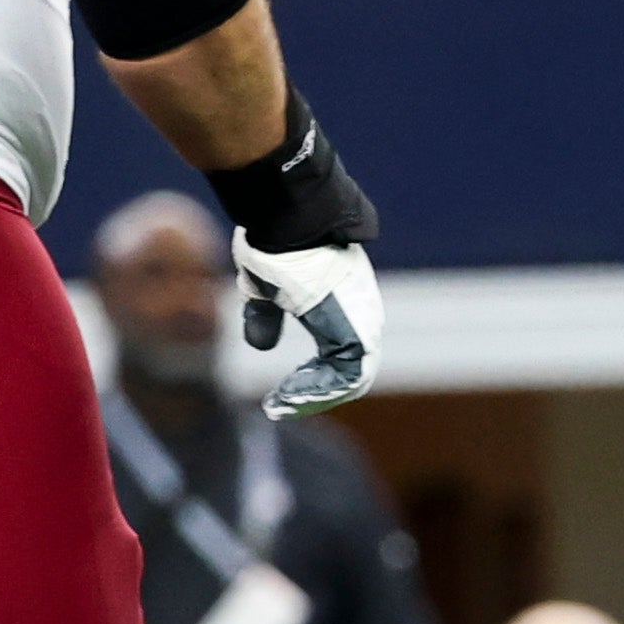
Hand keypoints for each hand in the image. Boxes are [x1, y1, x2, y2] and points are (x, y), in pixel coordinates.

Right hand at [235, 229, 380, 414]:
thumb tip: (260, 345)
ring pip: (351, 378)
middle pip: (348, 372)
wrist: (288, 218)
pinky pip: (346, 376)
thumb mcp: (265, 287)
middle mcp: (361, 315)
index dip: (311, 379)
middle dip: (313, 393)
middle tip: (281, 405)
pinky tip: (290, 394)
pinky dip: (318, 390)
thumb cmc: (276, 242)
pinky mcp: (357, 329)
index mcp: (344, 304)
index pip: (339, 356)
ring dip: (314, 396)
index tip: (280, 393)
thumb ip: (266, 318)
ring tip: (283, 404)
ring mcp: (363, 322)